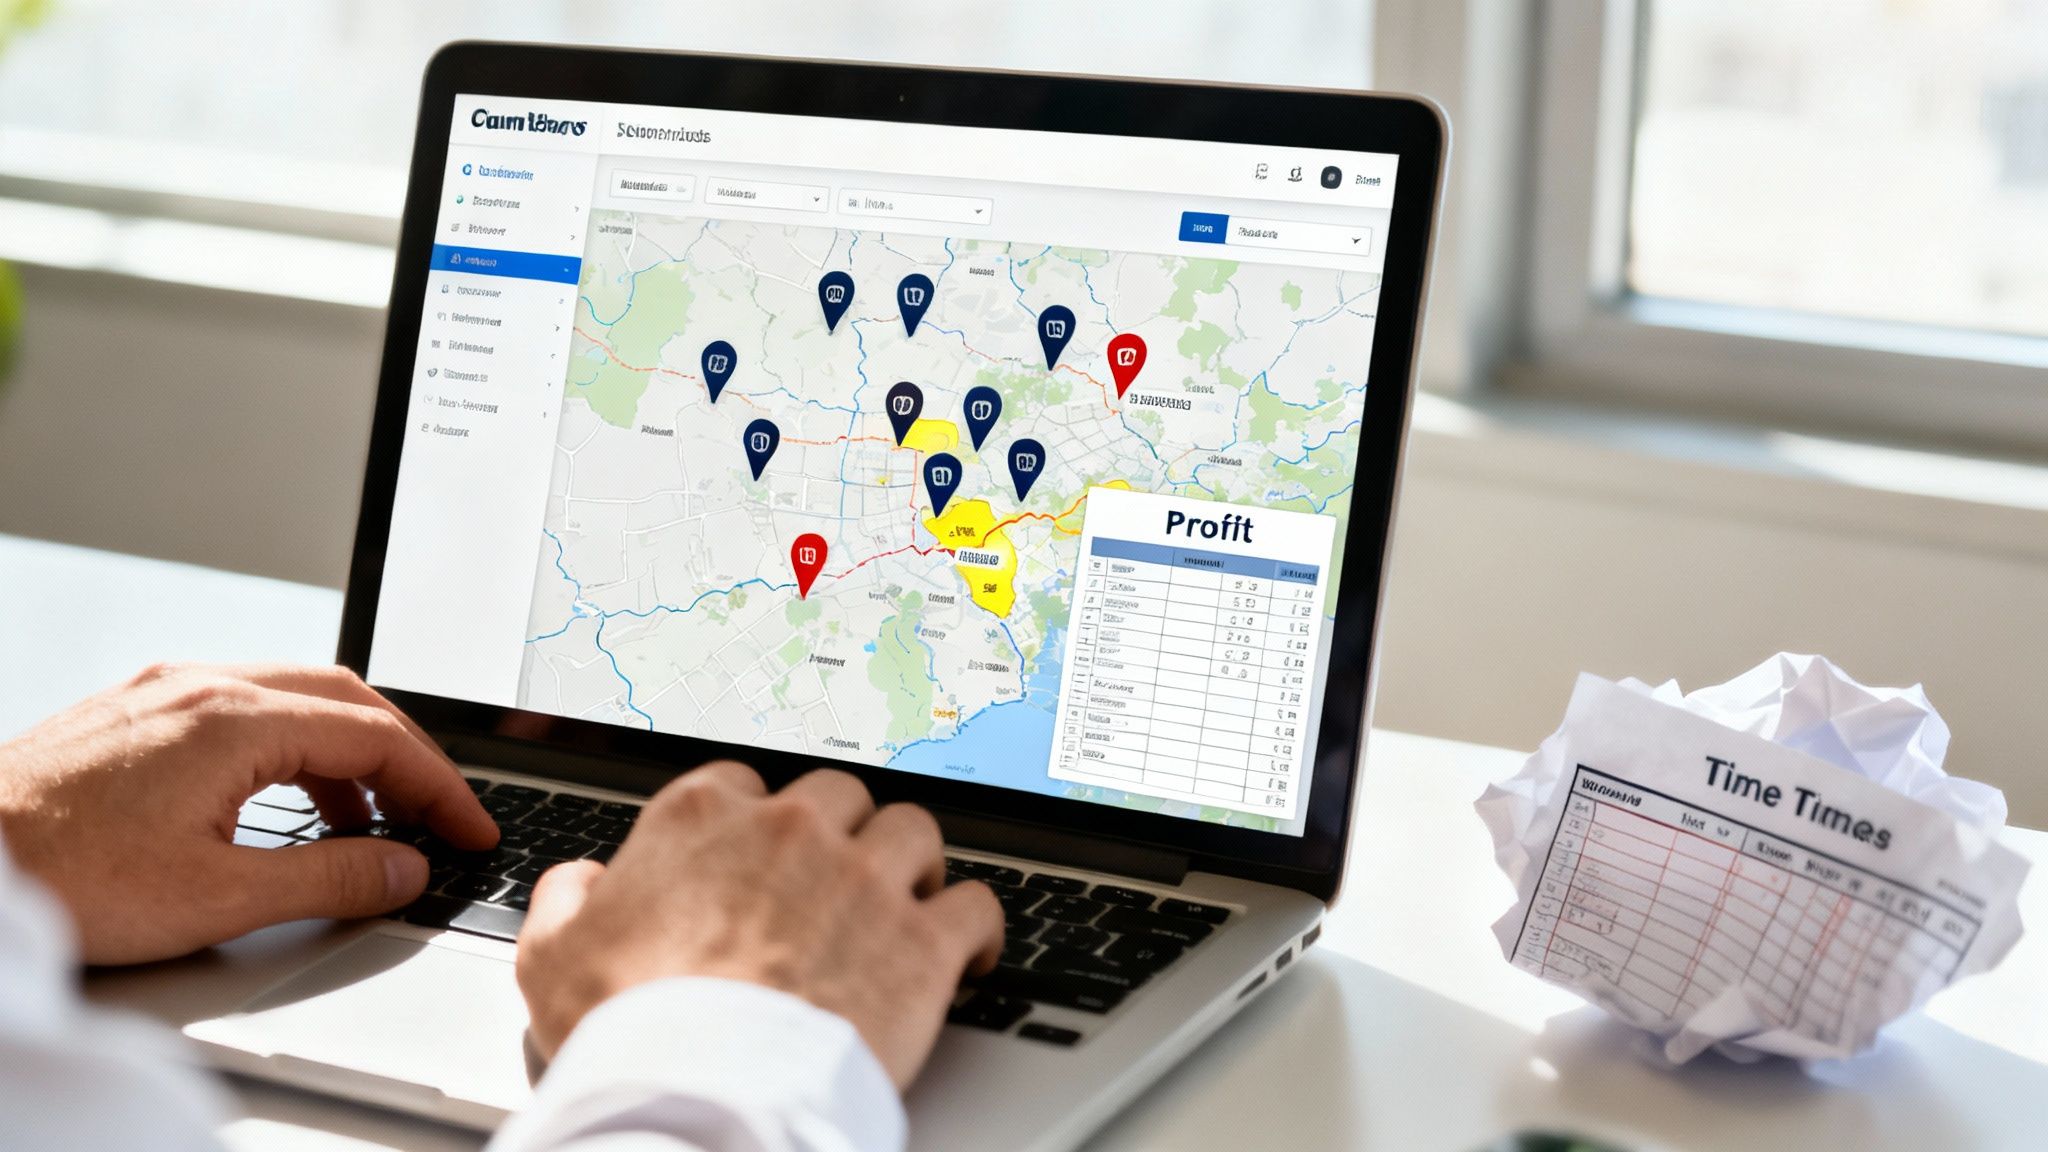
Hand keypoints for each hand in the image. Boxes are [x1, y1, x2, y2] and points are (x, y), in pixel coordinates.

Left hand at [0, 663, 496, 964]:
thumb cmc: (64, 877)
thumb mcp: (217, 897)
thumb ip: (329, 879)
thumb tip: (404, 870)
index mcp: (233, 719)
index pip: (375, 735)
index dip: (438, 786)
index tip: (469, 828)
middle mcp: (202, 686)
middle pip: (345, 698)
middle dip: (405, 758)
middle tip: (439, 816)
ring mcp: (165, 692)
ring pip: (295, 698)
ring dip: (348, 754)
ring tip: (371, 825)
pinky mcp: (136, 712)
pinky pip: (245, 709)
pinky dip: (293, 750)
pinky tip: (290, 804)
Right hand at [515, 762, 1003, 1087]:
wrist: (700, 1094)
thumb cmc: (628, 1030)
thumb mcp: (550, 957)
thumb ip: (564, 900)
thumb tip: (581, 881)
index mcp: (704, 819)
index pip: (744, 781)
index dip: (757, 820)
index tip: (763, 852)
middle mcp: (791, 830)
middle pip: (840, 794)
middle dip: (843, 831)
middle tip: (840, 877)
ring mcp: (863, 879)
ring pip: (915, 830)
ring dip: (913, 862)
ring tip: (906, 899)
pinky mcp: (921, 940)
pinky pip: (975, 903)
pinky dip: (977, 925)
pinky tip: (969, 948)